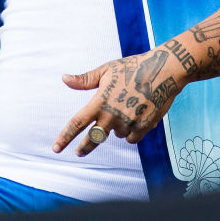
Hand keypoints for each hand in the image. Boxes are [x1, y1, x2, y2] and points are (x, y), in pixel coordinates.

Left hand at [52, 47, 183, 156]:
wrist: (164, 71)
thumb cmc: (132, 67)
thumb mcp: (106, 70)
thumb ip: (85, 80)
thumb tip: (64, 79)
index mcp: (99, 102)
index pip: (77, 123)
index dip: (65, 137)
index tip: (56, 148)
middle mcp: (112, 116)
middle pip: (93, 139)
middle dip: (85, 147)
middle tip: (78, 153)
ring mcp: (128, 123)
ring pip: (117, 135)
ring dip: (118, 127)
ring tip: (128, 107)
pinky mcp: (143, 127)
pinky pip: (132, 137)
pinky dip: (133, 130)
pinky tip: (139, 115)